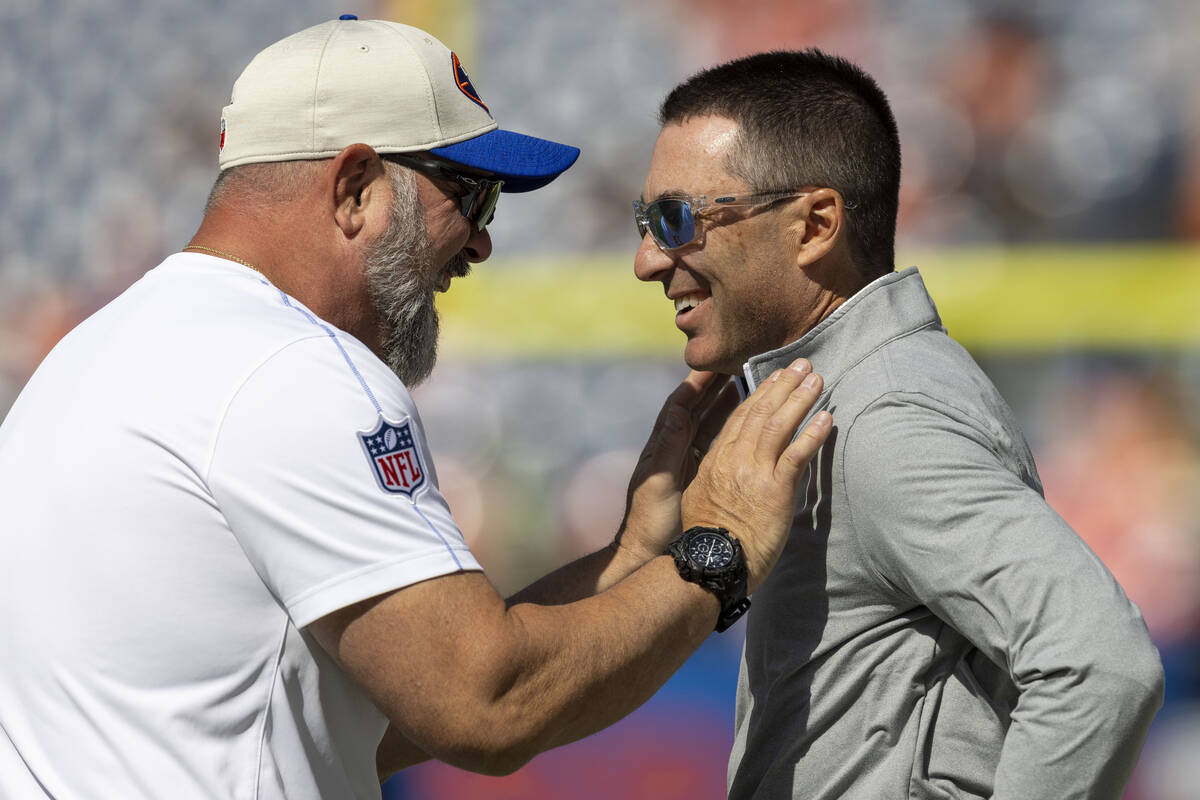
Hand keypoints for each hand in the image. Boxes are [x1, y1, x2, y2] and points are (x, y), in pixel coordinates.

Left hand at [615, 371, 738, 563]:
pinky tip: (746, 420)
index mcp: (662, 445)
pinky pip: (716, 444)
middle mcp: (674, 448)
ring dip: (724, 403)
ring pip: (708, 423)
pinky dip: (729, 428)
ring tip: (746, 382)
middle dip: (713, 386)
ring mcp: (686, 460)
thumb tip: (680, 410)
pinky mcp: (699, 474)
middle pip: (696, 409)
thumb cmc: (651, 520)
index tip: (713, 363)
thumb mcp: (659, 481)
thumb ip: (669, 446)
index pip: (680, 405)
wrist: (648, 551)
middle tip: (735, 363)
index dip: (696, 383)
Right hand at [680, 359, 830, 593]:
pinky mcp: (776, 490)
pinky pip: (797, 455)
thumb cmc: (708, 540)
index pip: (739, 417)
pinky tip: (827, 417)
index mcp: (716, 460)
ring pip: (778, 425)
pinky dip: (812, 433)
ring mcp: (754, 472)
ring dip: (799, 399)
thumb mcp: (703, 499)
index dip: (758, 393)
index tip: (772, 376)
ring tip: (816, 379)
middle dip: (782, 385)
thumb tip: (727, 470)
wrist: (711, 563)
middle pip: (760, 412)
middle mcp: (734, 459)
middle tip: (800, 364)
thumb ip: (717, 478)